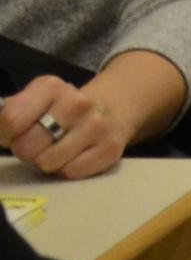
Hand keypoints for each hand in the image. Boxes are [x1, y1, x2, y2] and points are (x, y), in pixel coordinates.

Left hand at [2, 75, 122, 180]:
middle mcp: (77, 104)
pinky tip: (74, 155)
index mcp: (51, 87)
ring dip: (47, 161)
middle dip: (26, 150)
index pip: (10, 119)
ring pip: (48, 162)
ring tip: (56, 149)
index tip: (12, 135)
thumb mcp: (33, 100)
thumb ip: (10, 113)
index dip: (5, 134)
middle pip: (27, 146)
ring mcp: (96, 126)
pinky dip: (67, 168)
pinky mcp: (110, 148)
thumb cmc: (60, 110)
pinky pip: (70, 172)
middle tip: (36, 143)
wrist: (111, 108)